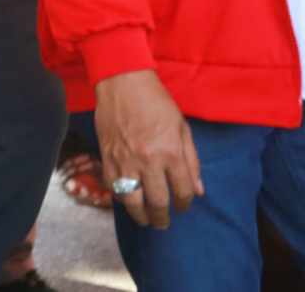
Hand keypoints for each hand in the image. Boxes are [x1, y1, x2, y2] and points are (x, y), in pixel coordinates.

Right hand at [93, 70, 203, 229]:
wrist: (122, 82)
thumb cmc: (157, 102)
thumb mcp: (182, 128)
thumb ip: (192, 161)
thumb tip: (197, 190)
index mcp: (171, 153)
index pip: (182, 191)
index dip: (185, 203)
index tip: (183, 206)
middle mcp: (149, 161)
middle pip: (157, 202)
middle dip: (162, 217)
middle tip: (163, 223)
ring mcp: (125, 161)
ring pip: (132, 201)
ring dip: (140, 215)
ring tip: (145, 219)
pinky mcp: (106, 157)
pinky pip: (112, 187)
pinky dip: (119, 197)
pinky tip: (126, 198)